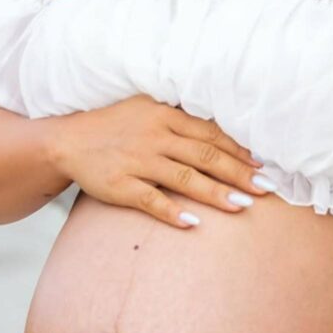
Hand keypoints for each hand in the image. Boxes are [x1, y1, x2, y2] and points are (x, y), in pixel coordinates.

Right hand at [49, 93, 275, 226]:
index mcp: (165, 115)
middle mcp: (155, 136)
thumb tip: (223, 134)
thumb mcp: (148, 108)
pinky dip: (172, 212)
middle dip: (238, 174)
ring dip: (215, 193)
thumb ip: (182, 119)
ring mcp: (137, 161)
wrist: (67, 140)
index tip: (263, 165)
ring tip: (242, 207)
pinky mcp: (120, 185)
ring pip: (184, 178)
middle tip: (265, 189)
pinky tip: (193, 223)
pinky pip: (150, 200)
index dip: (239, 150)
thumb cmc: (116, 125)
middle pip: (205, 156)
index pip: (211, 134)